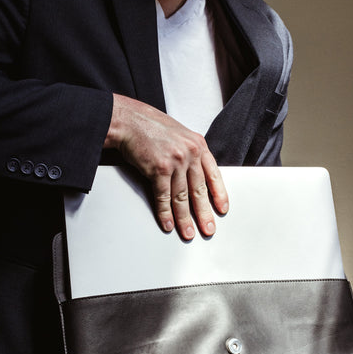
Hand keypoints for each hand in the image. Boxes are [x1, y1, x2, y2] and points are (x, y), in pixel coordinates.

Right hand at [104, 94, 228, 239]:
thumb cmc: (151, 127)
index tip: (222, 209)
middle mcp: (190, 153)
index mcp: (198, 145)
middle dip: (204, 214)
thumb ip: (191, 154)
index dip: (219, 195)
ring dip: (184, 219)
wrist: (130, 120)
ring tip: (187, 233)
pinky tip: (168, 224)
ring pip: (182, 197)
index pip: (214, 175)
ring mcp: (176, 161)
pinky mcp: (159, 169)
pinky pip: (164, 197)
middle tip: (208, 229)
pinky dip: (165, 213)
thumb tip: (195, 176)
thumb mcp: (180, 136)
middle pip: (199, 190)